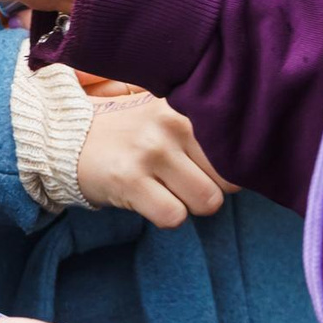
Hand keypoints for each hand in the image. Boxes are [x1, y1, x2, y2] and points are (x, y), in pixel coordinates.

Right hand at [76, 94, 232, 227]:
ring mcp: (151, 151)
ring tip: (167, 188)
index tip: (216, 168)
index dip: (234, 167)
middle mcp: (173, 123)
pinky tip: (148, 198)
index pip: (241, 146)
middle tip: (185, 179)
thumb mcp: (166, 116)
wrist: (68, 140)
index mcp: (186, 106)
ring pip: (207, 202)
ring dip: (190, 205)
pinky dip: (165, 216)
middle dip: (213, 188)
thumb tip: (254, 158)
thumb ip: (206, 128)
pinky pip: (174, 217)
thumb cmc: (130, 135)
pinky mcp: (130, 180)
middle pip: (230, 180)